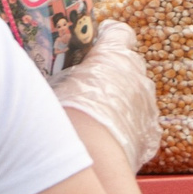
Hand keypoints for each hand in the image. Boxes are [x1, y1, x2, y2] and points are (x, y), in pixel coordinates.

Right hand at [53, 21, 159, 171]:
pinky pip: (142, 123)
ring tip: (98, 117)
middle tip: (90, 85)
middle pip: (130, 65)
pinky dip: (130, 127)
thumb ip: (59, 74)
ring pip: (138, 95)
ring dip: (123, 101)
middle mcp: (137, 76)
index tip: (97, 43)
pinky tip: (110, 138)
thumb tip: (41, 75)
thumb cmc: (65, 117)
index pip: (119, 33)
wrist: (90, 160)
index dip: (108, 37)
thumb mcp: (52, 86)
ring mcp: (148, 104)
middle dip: (113, 72)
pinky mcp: (151, 133)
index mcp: (113, 55)